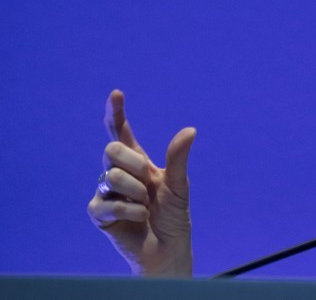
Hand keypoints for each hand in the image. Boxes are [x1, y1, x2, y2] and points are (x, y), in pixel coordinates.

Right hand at [87, 90, 195, 275]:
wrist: (167, 249)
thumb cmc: (173, 217)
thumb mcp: (179, 185)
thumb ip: (178, 158)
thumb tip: (190, 130)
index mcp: (138, 162)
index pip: (121, 132)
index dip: (116, 113)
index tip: (117, 93)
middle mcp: (119, 173)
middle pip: (111, 149)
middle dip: (133, 162)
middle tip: (148, 180)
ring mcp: (106, 192)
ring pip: (111, 175)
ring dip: (136, 191)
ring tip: (146, 205)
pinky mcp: (98, 213)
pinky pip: (105, 201)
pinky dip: (129, 209)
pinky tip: (139, 217)